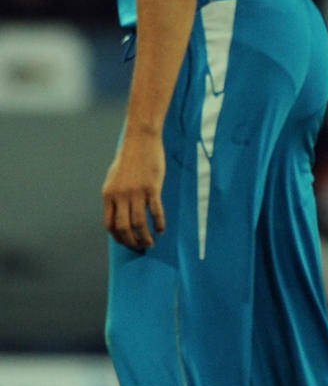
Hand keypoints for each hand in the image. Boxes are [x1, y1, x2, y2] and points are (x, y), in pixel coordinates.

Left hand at [102, 131, 166, 250]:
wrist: (141, 139)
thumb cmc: (129, 158)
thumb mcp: (114, 178)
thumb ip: (114, 195)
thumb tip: (117, 213)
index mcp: (108, 194)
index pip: (110, 225)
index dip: (118, 238)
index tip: (127, 243)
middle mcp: (120, 195)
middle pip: (124, 228)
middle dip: (132, 242)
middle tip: (141, 247)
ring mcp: (136, 192)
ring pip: (139, 223)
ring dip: (146, 237)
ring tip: (152, 242)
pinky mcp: (152, 188)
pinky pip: (156, 212)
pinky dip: (159, 224)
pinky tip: (161, 230)